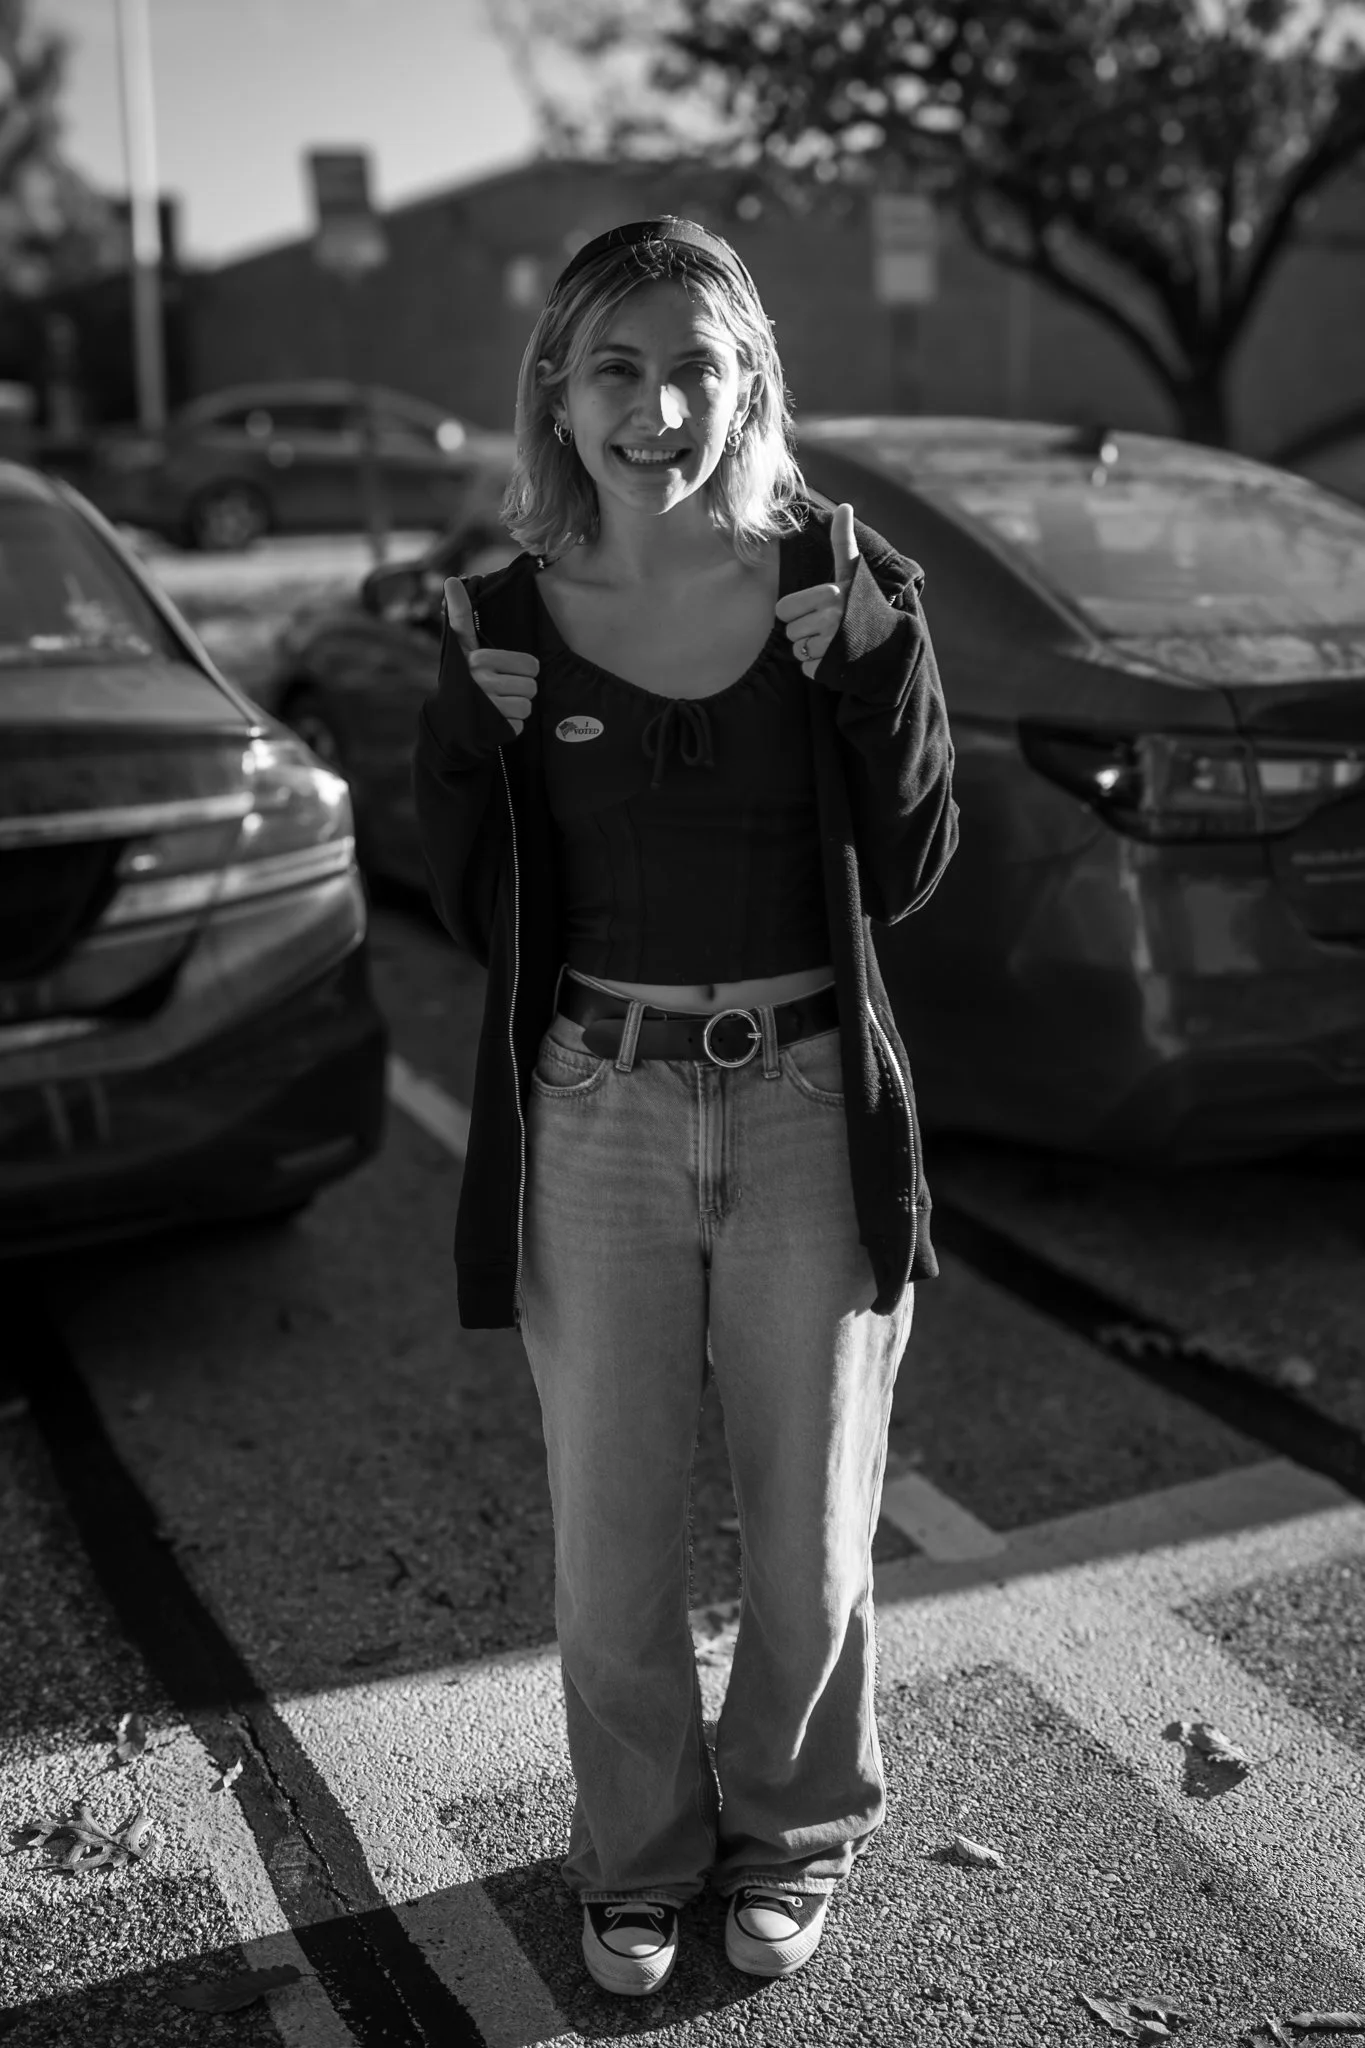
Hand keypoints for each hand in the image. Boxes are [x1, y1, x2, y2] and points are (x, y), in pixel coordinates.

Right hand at [445, 577, 537, 735]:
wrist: (446, 721)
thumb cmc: (461, 677)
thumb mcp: (461, 646)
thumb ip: (460, 615)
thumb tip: (451, 579)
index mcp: (478, 658)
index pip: (531, 665)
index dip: (523, 669)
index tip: (502, 670)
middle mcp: (482, 682)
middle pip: (532, 687)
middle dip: (520, 689)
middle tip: (500, 690)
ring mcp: (488, 707)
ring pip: (527, 706)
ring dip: (517, 708)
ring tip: (497, 705)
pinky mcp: (494, 729)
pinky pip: (520, 725)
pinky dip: (511, 725)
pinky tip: (495, 720)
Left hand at [775, 501, 858, 677]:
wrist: (891, 644)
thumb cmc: (864, 603)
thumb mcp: (852, 572)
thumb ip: (843, 542)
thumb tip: (844, 505)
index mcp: (830, 593)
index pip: (782, 610)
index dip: (796, 612)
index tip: (818, 608)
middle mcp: (831, 618)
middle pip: (789, 632)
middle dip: (804, 632)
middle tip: (829, 627)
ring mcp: (831, 645)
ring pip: (797, 651)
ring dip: (810, 650)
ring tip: (834, 642)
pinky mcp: (831, 668)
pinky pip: (806, 669)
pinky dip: (817, 667)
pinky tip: (836, 658)